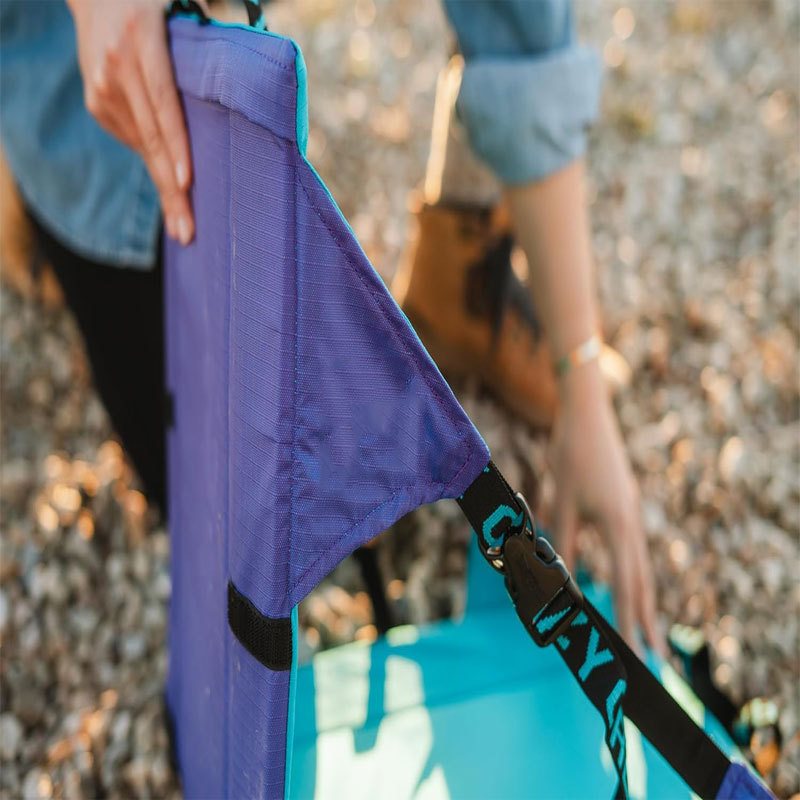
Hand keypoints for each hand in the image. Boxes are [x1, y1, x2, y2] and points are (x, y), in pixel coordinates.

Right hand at [67, 0, 198, 244]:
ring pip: (143, 147)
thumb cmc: (158, 3)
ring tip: (182, 226)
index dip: (176, 146)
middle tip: (186, 231)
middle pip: (151, 138)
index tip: (188, 183)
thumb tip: (248, 86)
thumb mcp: (183, 9)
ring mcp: (102, 87)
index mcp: (141, 39)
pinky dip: (156, 162)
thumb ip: (208, 46)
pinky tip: (171, 181)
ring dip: (165, 188)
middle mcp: (116, 67)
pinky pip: (134, 139)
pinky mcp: (96, 102)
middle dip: (170, 191)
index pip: (164, 102)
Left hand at [549, 361, 665, 655]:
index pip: (624, 584)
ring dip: (643, 600)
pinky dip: (635, 575)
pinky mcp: (627, 506)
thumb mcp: (560, 502)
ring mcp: (632, 514)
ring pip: (641, 566)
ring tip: (648, 631)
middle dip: (646, 620)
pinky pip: (634, 550)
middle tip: (653, 657)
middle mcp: (631, 523)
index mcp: (617, 524)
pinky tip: (630, 585)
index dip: (627, 619)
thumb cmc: (569, 455)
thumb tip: (560, 581)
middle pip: (642, 581)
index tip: (634, 650)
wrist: (586, 414)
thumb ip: (561, 544)